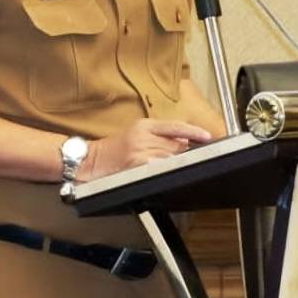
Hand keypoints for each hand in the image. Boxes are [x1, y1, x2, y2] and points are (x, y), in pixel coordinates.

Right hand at [78, 119, 211, 180]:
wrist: (90, 159)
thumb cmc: (112, 149)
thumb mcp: (135, 134)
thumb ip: (158, 137)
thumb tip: (183, 143)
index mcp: (144, 125)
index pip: (175, 126)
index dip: (194, 131)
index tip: (207, 136)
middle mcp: (143, 136)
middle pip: (176, 145)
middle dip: (181, 153)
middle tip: (181, 159)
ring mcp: (140, 151)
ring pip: (170, 158)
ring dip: (173, 164)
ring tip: (162, 167)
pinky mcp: (136, 165)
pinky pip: (159, 168)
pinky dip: (164, 171)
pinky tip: (159, 172)